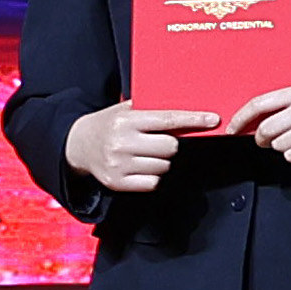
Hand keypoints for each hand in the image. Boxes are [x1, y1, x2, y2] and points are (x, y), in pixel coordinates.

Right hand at [70, 101, 221, 194]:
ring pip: (164, 166)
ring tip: (145, 153)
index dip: (194, 120)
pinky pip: (153, 183)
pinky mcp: (117, 183)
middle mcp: (121, 143)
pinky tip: (141, 167)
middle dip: (172, 144)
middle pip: (170, 147)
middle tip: (159, 141)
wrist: (77, 145)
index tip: (213, 120)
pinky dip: (153, 176)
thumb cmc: (110, 124)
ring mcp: (118, 165)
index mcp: (125, 121)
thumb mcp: (125, 109)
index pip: (168, 120)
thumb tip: (189, 106)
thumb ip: (151, 108)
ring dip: (162, 160)